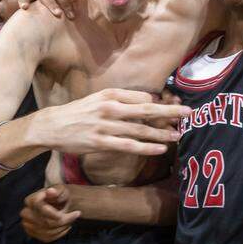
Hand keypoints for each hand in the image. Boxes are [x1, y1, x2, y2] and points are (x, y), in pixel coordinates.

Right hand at [21, 184, 80, 242]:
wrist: (57, 203)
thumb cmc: (59, 195)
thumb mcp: (61, 189)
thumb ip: (57, 190)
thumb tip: (50, 191)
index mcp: (30, 200)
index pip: (40, 208)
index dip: (54, 212)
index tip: (72, 211)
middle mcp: (25, 213)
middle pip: (45, 222)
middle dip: (63, 221)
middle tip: (75, 215)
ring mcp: (27, 224)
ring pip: (47, 232)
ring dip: (62, 227)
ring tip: (71, 220)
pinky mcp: (32, 233)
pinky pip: (46, 238)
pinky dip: (59, 234)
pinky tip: (65, 227)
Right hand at [35, 88, 188, 156]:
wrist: (52, 126)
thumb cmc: (79, 112)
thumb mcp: (100, 98)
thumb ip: (122, 100)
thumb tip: (148, 101)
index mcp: (111, 94)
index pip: (143, 97)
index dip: (161, 104)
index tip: (176, 108)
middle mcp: (111, 107)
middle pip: (146, 110)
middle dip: (170, 112)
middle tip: (190, 113)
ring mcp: (106, 126)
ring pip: (140, 130)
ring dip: (162, 133)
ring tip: (179, 134)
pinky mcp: (101, 143)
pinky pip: (129, 146)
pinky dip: (147, 147)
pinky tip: (161, 149)